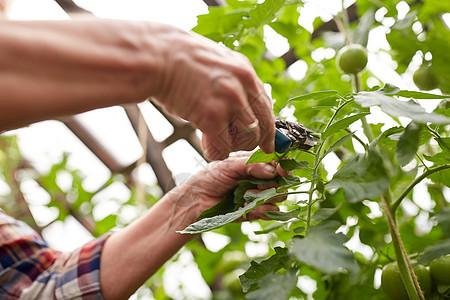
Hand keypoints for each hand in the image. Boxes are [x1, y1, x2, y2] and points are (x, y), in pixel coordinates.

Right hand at [150, 28, 274, 159]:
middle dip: (250, 141)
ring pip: (246, 139)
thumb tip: (243, 105)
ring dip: (232, 146)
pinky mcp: (212, 117)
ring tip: (215, 140)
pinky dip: (216, 152)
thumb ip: (233, 82)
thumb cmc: (179, 60)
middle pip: (261, 126)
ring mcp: (229, 102)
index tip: (268, 143)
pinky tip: (207, 146)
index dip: (268, 129)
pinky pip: (223, 146)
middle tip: (234, 143)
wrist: (157, 57)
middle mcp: (242, 87)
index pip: (266, 107)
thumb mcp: (216, 64)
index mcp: (245, 72)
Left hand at [171, 153, 287, 220]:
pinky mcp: (256, 211)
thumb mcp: (230, 165)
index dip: (283, 166)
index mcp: (254, 164)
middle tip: (260, 184)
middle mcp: (260, 179)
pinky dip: (263, 209)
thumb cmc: (210, 178)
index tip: (282, 170)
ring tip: (248, 195)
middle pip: (283, 181)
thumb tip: (272, 169)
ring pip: (280, 197)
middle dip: (275, 183)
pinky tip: (247, 207)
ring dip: (266, 196)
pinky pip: (271, 212)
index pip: (277, 163)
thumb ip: (252, 165)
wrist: (197, 200)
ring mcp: (259, 196)